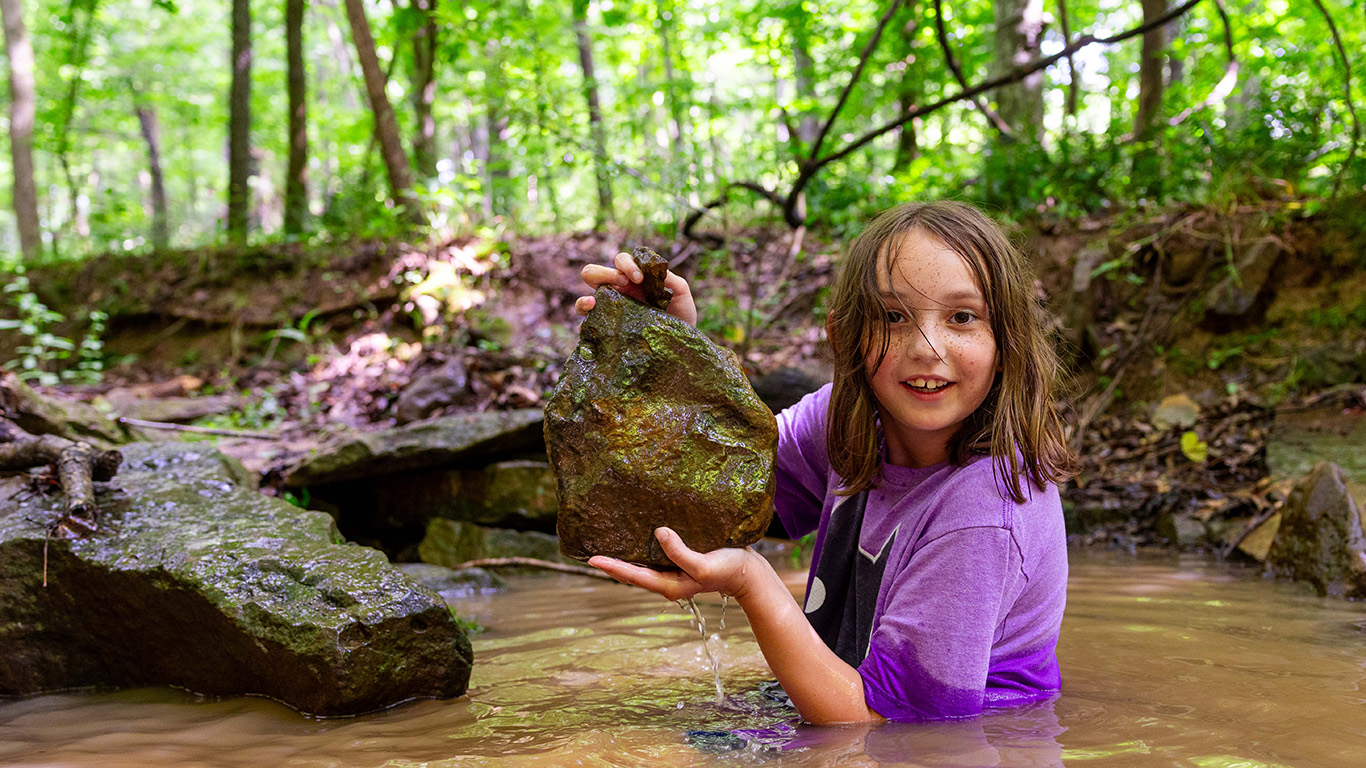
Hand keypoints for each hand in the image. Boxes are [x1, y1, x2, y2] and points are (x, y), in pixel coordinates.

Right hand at [576, 251, 697, 325]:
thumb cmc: (682, 316)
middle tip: (622, 283)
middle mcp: (617, 294)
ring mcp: (609, 314)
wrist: (682, 346)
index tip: (640, 278)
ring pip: (584, 302)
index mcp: (632, 280)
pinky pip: (587, 329)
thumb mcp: (680, 293)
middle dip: (603, 274)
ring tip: (593, 304)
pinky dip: (585, 327)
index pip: (620, 261)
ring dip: (584, 301)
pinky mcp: (606, 335)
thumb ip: (669, 277)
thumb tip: (652, 268)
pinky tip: (593, 329)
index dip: (626, 265)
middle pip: (593, 274)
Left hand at [588, 527, 762, 601]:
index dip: (612, 567)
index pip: (633, 576)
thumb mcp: (703, 564)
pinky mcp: (681, 562)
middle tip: (590, 551)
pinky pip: (655, 557)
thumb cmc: (728, 569)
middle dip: (612, 564)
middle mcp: (667, 580)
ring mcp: (674, 573)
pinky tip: (638, 537)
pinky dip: (642, 549)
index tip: (591, 559)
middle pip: (632, 573)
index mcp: (669, 585)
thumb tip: (658, 533)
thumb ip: (680, 552)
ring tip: (607, 543)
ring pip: (642, 566)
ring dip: (625, 556)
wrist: (750, 574)